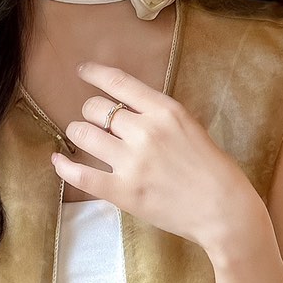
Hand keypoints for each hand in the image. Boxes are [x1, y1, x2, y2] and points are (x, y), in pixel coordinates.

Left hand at [53, 61, 262, 258]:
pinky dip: (64, 166)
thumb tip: (127, 108)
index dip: (95, 73)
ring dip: (78, 133)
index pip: (119, 82)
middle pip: (96, 108)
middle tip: (96, 122)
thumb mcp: (191, 127)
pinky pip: (80, 174)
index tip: (82, 71)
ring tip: (84, 138)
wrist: (224, 211)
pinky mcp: (123, 192)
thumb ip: (159, 115)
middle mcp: (145, 131)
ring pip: (83, 134)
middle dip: (91, 113)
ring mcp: (132, 162)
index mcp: (165, 111)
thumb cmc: (214, 170)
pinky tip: (58, 160)